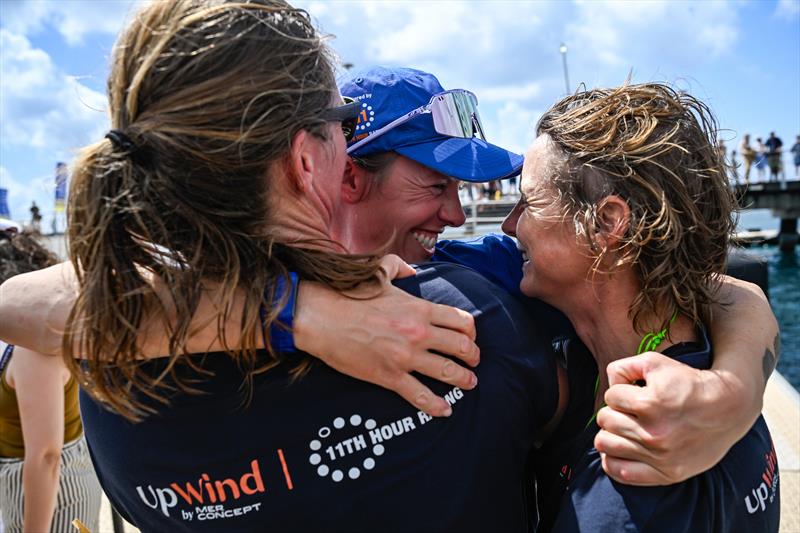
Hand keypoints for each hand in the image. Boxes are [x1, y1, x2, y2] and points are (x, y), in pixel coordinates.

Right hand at [294, 254, 479, 417]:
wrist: (322, 317)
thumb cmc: (348, 294)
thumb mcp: (379, 271)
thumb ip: (400, 268)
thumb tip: (412, 271)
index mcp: (419, 308)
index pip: (461, 321)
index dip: (472, 332)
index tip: (470, 337)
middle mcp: (418, 332)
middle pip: (462, 347)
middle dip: (473, 356)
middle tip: (474, 362)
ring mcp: (405, 356)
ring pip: (448, 372)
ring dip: (463, 379)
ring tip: (469, 383)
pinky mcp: (389, 376)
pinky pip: (420, 395)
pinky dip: (436, 406)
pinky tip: (445, 410)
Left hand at [594, 352, 754, 485]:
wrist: (727, 408)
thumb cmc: (687, 382)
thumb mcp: (654, 362)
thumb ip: (622, 368)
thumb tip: (608, 387)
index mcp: (650, 404)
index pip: (610, 397)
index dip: (621, 392)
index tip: (636, 394)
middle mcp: (654, 433)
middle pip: (605, 420)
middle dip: (614, 411)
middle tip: (630, 411)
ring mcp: (660, 457)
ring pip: (605, 444)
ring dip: (610, 433)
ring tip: (624, 428)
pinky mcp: (667, 474)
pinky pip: (620, 472)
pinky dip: (612, 461)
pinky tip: (621, 450)